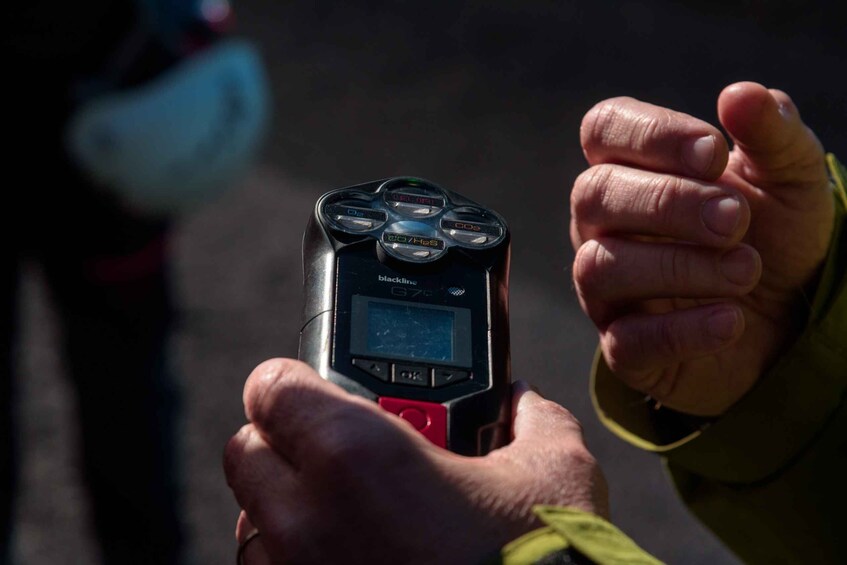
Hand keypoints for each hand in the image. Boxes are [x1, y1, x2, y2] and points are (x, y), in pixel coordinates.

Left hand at [224, 359, 607, 564]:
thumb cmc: (539, 561)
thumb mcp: (554, 476)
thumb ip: (534, 421)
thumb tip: (524, 403)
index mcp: (353, 455)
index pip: (271, 387)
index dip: (293, 381)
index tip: (316, 390)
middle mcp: (306, 520)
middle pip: (246, 452)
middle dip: (284, 443)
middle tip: (340, 450)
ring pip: (252, 523)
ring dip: (286, 508)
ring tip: (349, 510)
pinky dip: (298, 560)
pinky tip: (354, 557)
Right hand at [571, 82, 833, 415]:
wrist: (789, 320)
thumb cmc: (774, 236)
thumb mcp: (790, 179)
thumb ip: (771, 133)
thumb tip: (741, 94)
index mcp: (632, 169)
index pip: (603, 130)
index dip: (649, 135)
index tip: (714, 153)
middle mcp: (603, 225)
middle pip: (593, 195)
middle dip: (667, 203)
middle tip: (736, 219)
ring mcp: (606, 288)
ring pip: (599, 267)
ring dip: (678, 266)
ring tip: (745, 269)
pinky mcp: (624, 347)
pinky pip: (626, 339)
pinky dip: (682, 330)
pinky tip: (731, 320)